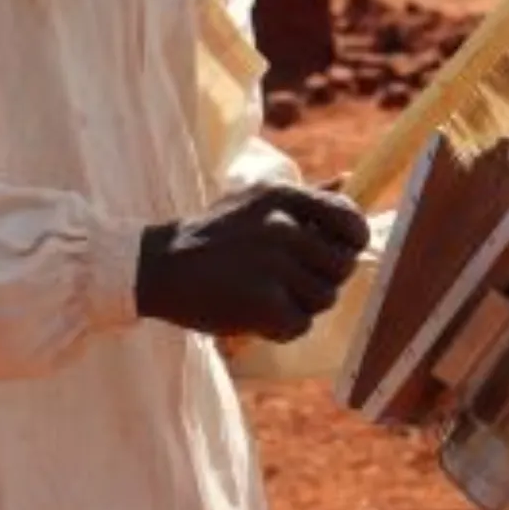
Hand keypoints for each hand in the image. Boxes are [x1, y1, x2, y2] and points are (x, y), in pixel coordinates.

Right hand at [135, 182, 371, 343]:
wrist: (157, 266)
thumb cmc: (212, 236)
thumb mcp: (255, 202)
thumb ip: (306, 197)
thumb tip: (348, 180)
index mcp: (284, 197)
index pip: (351, 221)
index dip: (351, 244)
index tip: (333, 255)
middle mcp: (283, 226)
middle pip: (342, 266)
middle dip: (322, 280)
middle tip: (289, 282)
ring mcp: (273, 264)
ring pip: (324, 298)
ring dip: (300, 306)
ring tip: (268, 297)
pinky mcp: (263, 301)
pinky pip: (300, 325)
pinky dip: (281, 329)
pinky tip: (256, 317)